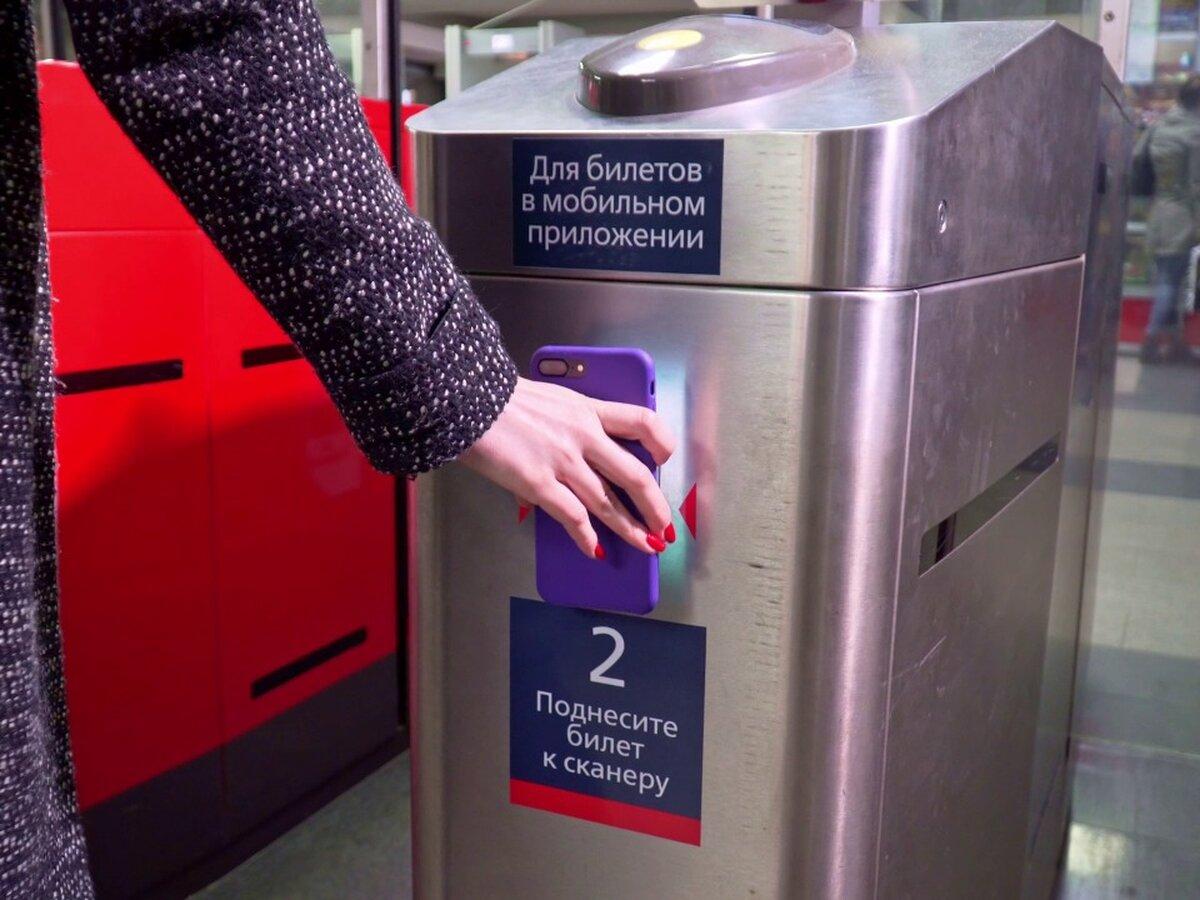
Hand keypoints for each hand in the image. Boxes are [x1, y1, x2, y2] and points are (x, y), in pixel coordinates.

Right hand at [459, 377, 675, 557]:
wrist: (467, 400)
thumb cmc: (503, 400)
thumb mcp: (550, 401)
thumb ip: (568, 429)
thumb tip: (569, 465)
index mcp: (588, 409)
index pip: (642, 420)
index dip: (662, 443)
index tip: (665, 461)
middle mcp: (583, 435)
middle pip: (635, 475)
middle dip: (654, 507)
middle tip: (663, 526)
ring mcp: (563, 461)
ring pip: (609, 503)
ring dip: (630, 529)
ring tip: (644, 546)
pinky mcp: (540, 484)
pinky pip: (573, 517)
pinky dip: (586, 537)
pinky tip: (594, 549)